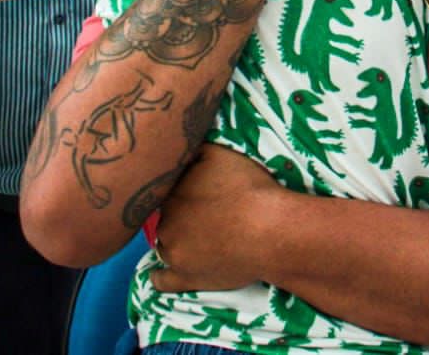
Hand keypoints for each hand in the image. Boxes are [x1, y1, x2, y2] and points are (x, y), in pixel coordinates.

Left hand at [148, 146, 282, 292]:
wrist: (270, 230)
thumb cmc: (249, 189)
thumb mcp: (219, 153)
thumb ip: (194, 150)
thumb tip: (179, 148)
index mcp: (172, 192)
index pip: (166, 190)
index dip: (183, 189)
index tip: (199, 192)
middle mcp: (165, 222)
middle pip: (166, 216)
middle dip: (180, 214)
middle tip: (205, 214)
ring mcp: (174, 253)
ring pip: (163, 244)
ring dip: (174, 240)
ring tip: (197, 238)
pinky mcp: (185, 278)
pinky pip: (161, 281)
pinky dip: (159, 276)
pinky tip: (159, 274)